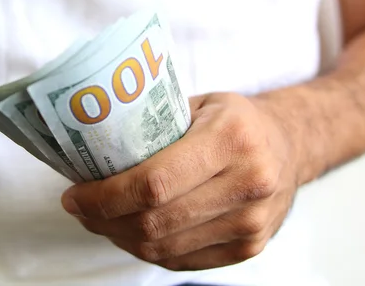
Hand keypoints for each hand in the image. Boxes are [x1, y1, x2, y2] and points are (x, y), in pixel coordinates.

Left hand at [61, 93, 299, 270]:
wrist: (290, 146)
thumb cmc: (235, 121)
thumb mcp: (200, 104)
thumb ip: (154, 125)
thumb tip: (90, 147)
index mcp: (231, 139)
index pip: (154, 183)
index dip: (105, 197)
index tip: (74, 195)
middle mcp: (248, 185)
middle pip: (154, 221)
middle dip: (103, 219)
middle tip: (79, 207)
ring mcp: (251, 224)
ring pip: (163, 248)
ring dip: (119, 237)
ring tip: (98, 219)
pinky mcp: (249, 248)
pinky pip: (181, 260)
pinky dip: (146, 249)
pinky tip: (128, 231)